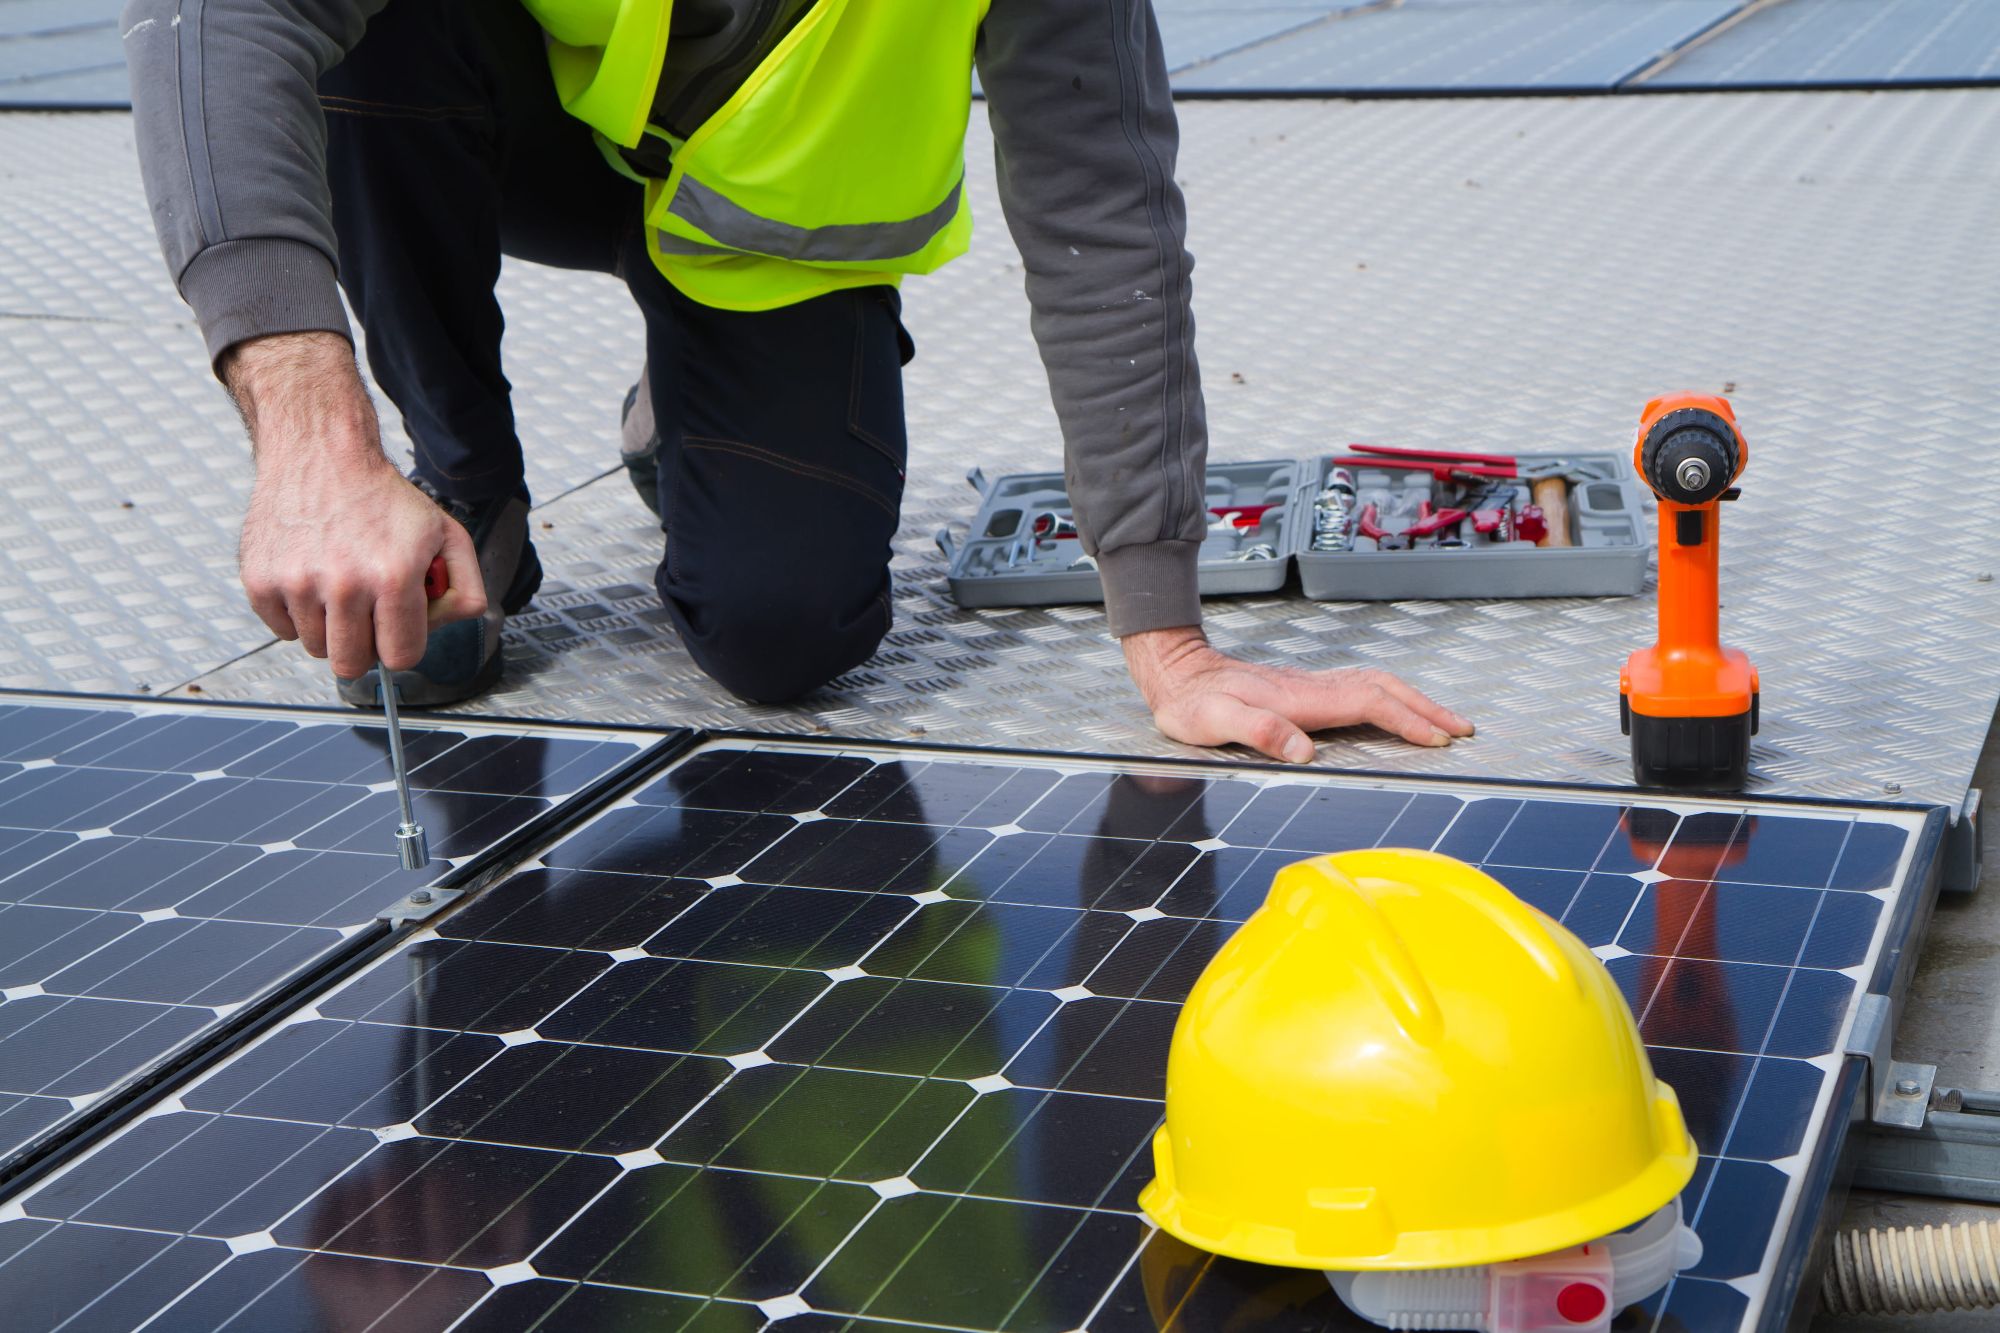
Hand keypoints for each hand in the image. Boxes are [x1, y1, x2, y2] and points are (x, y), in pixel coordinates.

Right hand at [225, 332, 485, 677]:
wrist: (321, 454)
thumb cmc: (384, 497)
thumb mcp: (446, 535)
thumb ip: (465, 590)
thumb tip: (445, 630)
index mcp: (393, 575)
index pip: (401, 657)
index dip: (403, 644)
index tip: (399, 624)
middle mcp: (342, 583)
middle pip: (353, 665)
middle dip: (366, 645)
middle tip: (368, 612)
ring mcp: (296, 583)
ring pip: (317, 650)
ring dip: (331, 628)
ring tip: (339, 586)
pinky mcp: (260, 580)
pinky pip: (282, 631)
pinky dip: (298, 615)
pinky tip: (312, 578)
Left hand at [1123, 625, 1473, 762]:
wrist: (1177, 671)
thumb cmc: (1192, 703)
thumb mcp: (1214, 722)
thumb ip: (1257, 732)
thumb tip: (1302, 752)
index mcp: (1300, 699)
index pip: (1368, 703)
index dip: (1406, 720)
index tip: (1437, 738)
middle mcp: (1313, 688)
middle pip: (1384, 689)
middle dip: (1427, 708)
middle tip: (1464, 729)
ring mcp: (1312, 686)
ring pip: (1377, 685)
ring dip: (1414, 701)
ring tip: (1445, 721)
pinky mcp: (1306, 690)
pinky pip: (1362, 689)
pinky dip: (1391, 698)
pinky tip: (1397, 709)